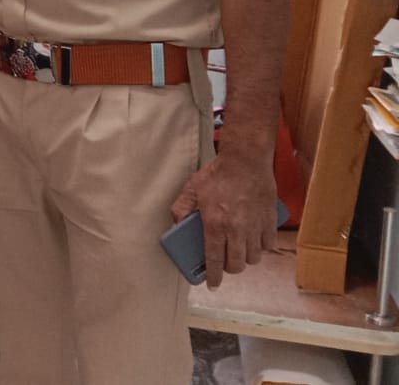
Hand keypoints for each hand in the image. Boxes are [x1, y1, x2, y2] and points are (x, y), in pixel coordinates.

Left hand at [170, 152, 277, 287]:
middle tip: (224, 261)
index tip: (212, 285)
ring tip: (238, 250)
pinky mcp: (270, 221)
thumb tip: (177, 223)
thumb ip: (182, 208)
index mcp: (215, 224)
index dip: (212, 276)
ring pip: (253, 258)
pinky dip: (260, 247)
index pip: (214, 259)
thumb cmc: (218, 174)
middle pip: (236, 264)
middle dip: (229, 268)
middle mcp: (236, 230)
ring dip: (245, 258)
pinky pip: (267, 245)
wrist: (246, 160)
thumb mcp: (192, 189)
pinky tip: (253, 240)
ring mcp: (255, 226)